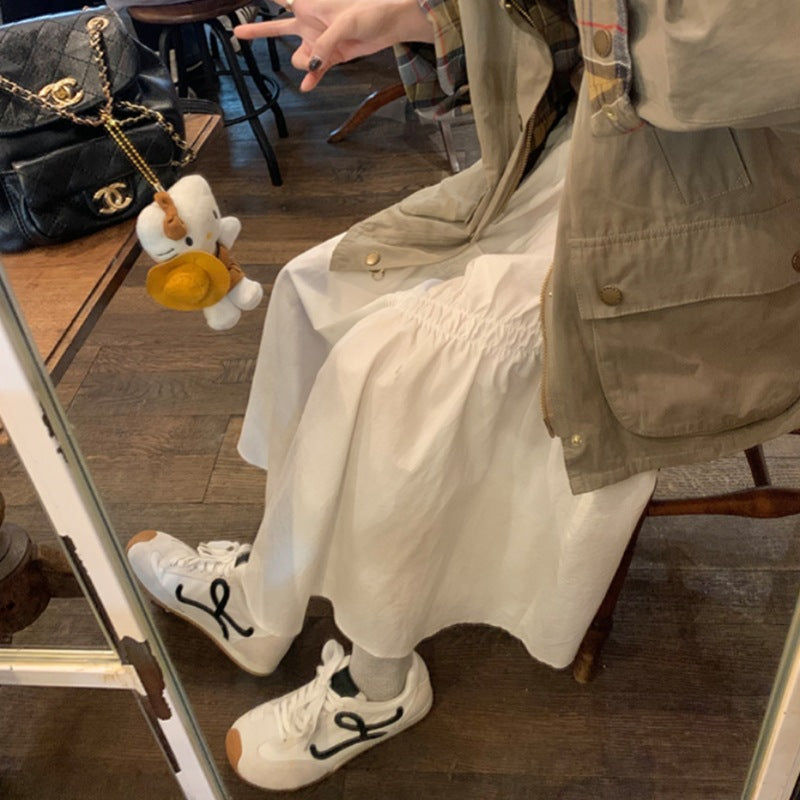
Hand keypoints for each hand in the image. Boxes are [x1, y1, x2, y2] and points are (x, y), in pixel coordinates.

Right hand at [234, 0, 433, 91]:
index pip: (279, 2)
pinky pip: (315, 71)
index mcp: (307, 5)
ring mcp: (318, 41)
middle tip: (238, 30)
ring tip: (321, 60)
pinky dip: (312, 79)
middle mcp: (307, 23)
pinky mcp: (330, 56)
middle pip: (277, 29)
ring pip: (300, 58)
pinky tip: (308, 86)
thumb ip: (324, 43)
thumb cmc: (368, 11)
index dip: (266, 1)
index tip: (243, 13)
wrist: (390, 24)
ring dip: (307, 63)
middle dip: (257, 29)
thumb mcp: (344, 23)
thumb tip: (309, 66)